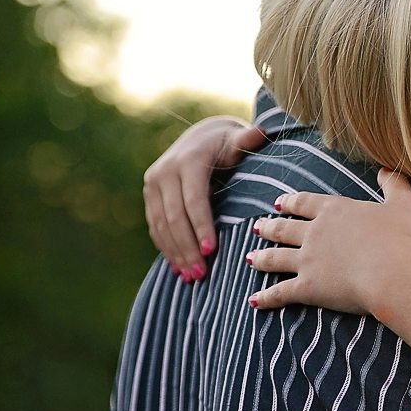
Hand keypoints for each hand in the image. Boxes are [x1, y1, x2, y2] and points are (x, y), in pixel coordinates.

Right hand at [143, 116, 267, 281]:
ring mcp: (152, 185)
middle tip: (202, 273)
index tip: (210, 251)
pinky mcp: (149, 197)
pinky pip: (155, 227)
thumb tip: (261, 133)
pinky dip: (166, 248)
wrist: (200, 136)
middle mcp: (164, 172)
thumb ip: (248, 140)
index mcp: (187, 161)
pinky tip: (177, 268)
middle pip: (174, 217)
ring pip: (160, 226)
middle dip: (187, 247)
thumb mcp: (238, 139)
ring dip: (175, 253)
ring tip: (191, 277)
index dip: (200, 226)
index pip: (193, 200)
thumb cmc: (227, 143)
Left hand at [247, 169, 410, 315]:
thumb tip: (385, 169)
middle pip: (284, 228)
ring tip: (250, 258)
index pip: (305, 203)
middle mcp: (315, 232)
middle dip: (269, 227)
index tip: (278, 203)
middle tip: (257, 227)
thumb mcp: (403, 204)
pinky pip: (280, 292)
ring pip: (276, 257)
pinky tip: (253, 301)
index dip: (290, 202)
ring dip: (261, 258)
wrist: (393, 272)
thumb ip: (394, 184)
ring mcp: (307, 260)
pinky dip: (265, 297)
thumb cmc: (402, 238)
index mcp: (335, 210)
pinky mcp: (307, 287)